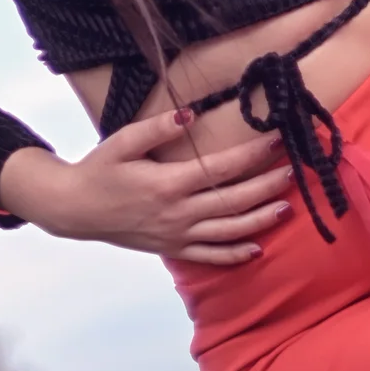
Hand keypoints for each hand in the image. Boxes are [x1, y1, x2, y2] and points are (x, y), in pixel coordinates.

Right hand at [0, 112, 294, 264]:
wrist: (76, 210)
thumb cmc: (99, 170)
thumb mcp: (122, 142)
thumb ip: (157, 128)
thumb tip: (190, 114)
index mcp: (168, 184)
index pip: (221, 169)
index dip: (252, 156)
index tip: (276, 141)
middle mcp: (178, 213)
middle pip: (233, 201)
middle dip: (266, 186)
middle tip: (293, 171)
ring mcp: (176, 234)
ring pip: (228, 231)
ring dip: (260, 219)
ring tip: (287, 206)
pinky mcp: (172, 248)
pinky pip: (210, 256)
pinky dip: (235, 254)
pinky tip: (257, 248)